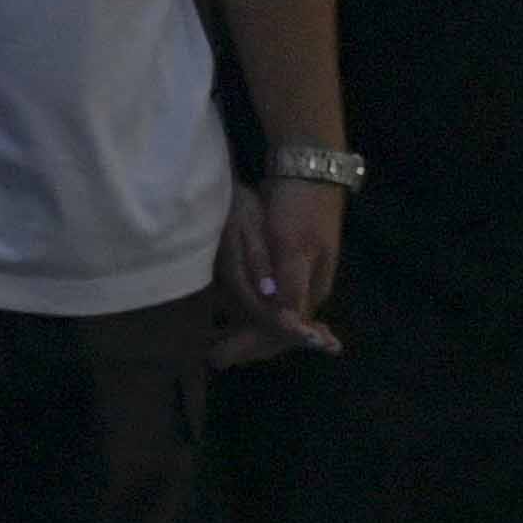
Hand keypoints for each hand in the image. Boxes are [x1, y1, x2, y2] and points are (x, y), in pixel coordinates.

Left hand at [220, 169, 347, 348]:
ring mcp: (294, 273)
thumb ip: (290, 289)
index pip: (281, 334)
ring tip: (213, 338)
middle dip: (246, 343)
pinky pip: (263, 294)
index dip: (251, 347)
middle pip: (276, 328)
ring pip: (268, 313)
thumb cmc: (300, 207)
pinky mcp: (283, 258)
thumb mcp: (294, 247)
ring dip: (244, 326)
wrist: (307, 165)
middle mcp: (304, 289)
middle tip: (212, 356)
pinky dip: (245, 305)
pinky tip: (225, 309)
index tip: (220, 357)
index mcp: (310, 291)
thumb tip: (286, 328)